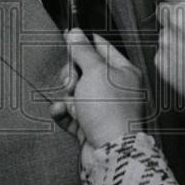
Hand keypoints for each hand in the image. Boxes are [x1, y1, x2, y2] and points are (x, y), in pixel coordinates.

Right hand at [50, 29, 146, 151]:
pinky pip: (69, 114)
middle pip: (84, 71)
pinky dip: (62, 112)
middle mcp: (115, 90)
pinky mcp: (89, 127)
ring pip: (74, 93)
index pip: (103, 49)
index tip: (70, 37)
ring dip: (67, 97)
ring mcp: (102, 109)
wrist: (111, 152)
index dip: (85, 43)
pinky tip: (60, 111)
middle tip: (72, 82)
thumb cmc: (111, 111)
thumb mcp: (95, 71)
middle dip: (72, 75)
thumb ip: (82, 51)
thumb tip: (75, 33)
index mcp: (124, 73)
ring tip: (71, 102)